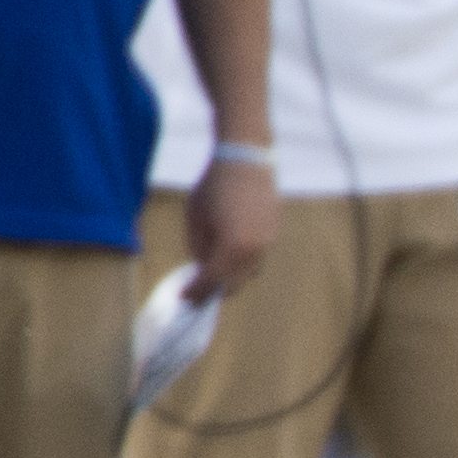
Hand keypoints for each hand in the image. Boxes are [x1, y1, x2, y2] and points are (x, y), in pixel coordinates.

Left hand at [184, 152, 277, 301]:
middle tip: (195, 294)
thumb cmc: (214, 186)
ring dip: (229, 278)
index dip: (196, 291)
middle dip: (212, 291)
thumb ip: (199, 248)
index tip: (184, 298)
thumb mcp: (196, 219)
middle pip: (233, 283)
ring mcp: (268, 242)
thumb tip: (202, 268)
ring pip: (248, 273)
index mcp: (232, 246)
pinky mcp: (274, 233)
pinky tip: (228, 255)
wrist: (246, 159)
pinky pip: (257, 258)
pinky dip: (241, 263)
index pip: (212, 280)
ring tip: (211, 275)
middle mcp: (254, 249)